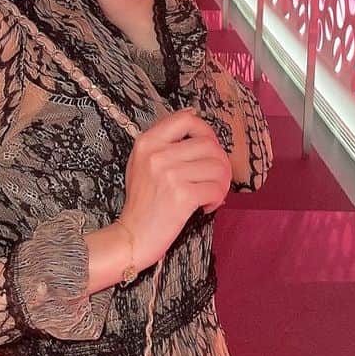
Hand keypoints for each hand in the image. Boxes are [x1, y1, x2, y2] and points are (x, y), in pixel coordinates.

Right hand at [119, 108, 231, 267]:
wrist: (133, 236)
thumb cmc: (142, 201)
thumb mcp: (142, 163)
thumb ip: (164, 142)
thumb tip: (196, 120)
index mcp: (147, 142)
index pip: (186, 119)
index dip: (205, 131)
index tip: (208, 148)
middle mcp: (157, 154)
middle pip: (209, 144)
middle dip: (220, 163)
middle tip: (215, 179)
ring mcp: (169, 174)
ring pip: (217, 167)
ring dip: (221, 183)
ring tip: (211, 194)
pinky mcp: (182, 195)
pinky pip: (216, 189)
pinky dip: (216, 199)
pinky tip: (205, 206)